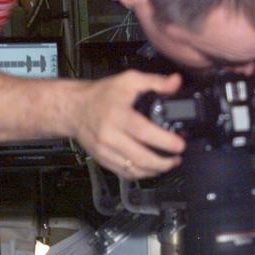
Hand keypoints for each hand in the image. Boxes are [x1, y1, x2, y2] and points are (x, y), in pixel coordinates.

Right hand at [71, 71, 185, 178]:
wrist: (74, 108)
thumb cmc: (101, 94)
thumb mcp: (128, 80)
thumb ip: (154, 81)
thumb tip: (176, 82)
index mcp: (118, 116)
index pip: (144, 132)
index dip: (165, 141)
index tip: (179, 145)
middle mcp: (110, 136)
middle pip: (140, 157)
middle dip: (164, 162)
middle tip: (177, 158)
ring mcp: (105, 151)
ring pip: (133, 169)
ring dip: (154, 171)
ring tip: (168, 164)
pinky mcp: (102, 159)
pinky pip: (124, 173)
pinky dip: (140, 174)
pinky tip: (150, 169)